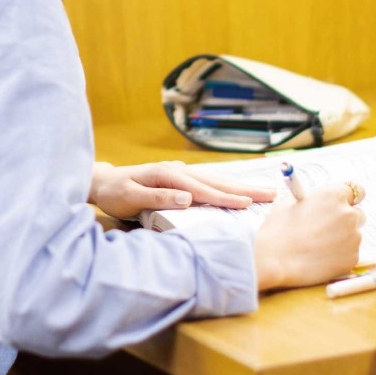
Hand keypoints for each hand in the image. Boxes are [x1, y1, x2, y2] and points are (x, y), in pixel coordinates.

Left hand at [88, 159, 278, 222]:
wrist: (103, 183)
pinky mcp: (180, 179)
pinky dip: (225, 186)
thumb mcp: (129, 198)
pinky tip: (237, 190)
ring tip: (263, 191)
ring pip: (215, 180)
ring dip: (239, 186)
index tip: (246, 203)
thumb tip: (186, 198)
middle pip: (216, 180)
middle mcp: (177, 171)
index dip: (225, 197)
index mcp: (167, 175)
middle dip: (244, 188)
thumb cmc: (114, 193)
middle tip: (272, 192)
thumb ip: (157, 198)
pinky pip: (208, 182)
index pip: (202, 189)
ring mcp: (180, 173)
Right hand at [252, 185, 363, 290]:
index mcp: (333, 195)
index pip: (357, 190)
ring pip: (353, 236)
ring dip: (342, 239)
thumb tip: (320, 201)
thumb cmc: (279, 229)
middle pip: (358, 215)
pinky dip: (339, 256)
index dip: (351, 198)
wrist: (274, 259)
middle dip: (346, 220)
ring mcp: (353, 237)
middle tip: (328, 229)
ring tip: (318, 247)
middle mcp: (348, 214)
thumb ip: (313, 199)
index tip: (346, 204)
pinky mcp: (352, 258)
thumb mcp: (291, 202)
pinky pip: (350, 254)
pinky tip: (320, 258)